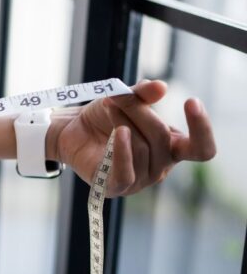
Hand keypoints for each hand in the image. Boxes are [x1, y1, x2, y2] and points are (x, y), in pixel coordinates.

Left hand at [47, 79, 216, 197]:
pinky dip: (122, 150)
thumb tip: (161, 87)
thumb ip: (143, 94)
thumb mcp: (126, 99)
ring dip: (122, 122)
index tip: (191, 102)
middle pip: (161, 137)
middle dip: (139, 111)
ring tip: (107, 107)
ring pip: (141, 148)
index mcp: (172, 148)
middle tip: (117, 96)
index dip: (202, 128)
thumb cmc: (106, 117)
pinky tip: (118, 133)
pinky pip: (125, 172)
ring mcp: (140, 180)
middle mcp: (160, 166)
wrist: (72, 129)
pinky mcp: (116, 186)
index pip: (201, 149)